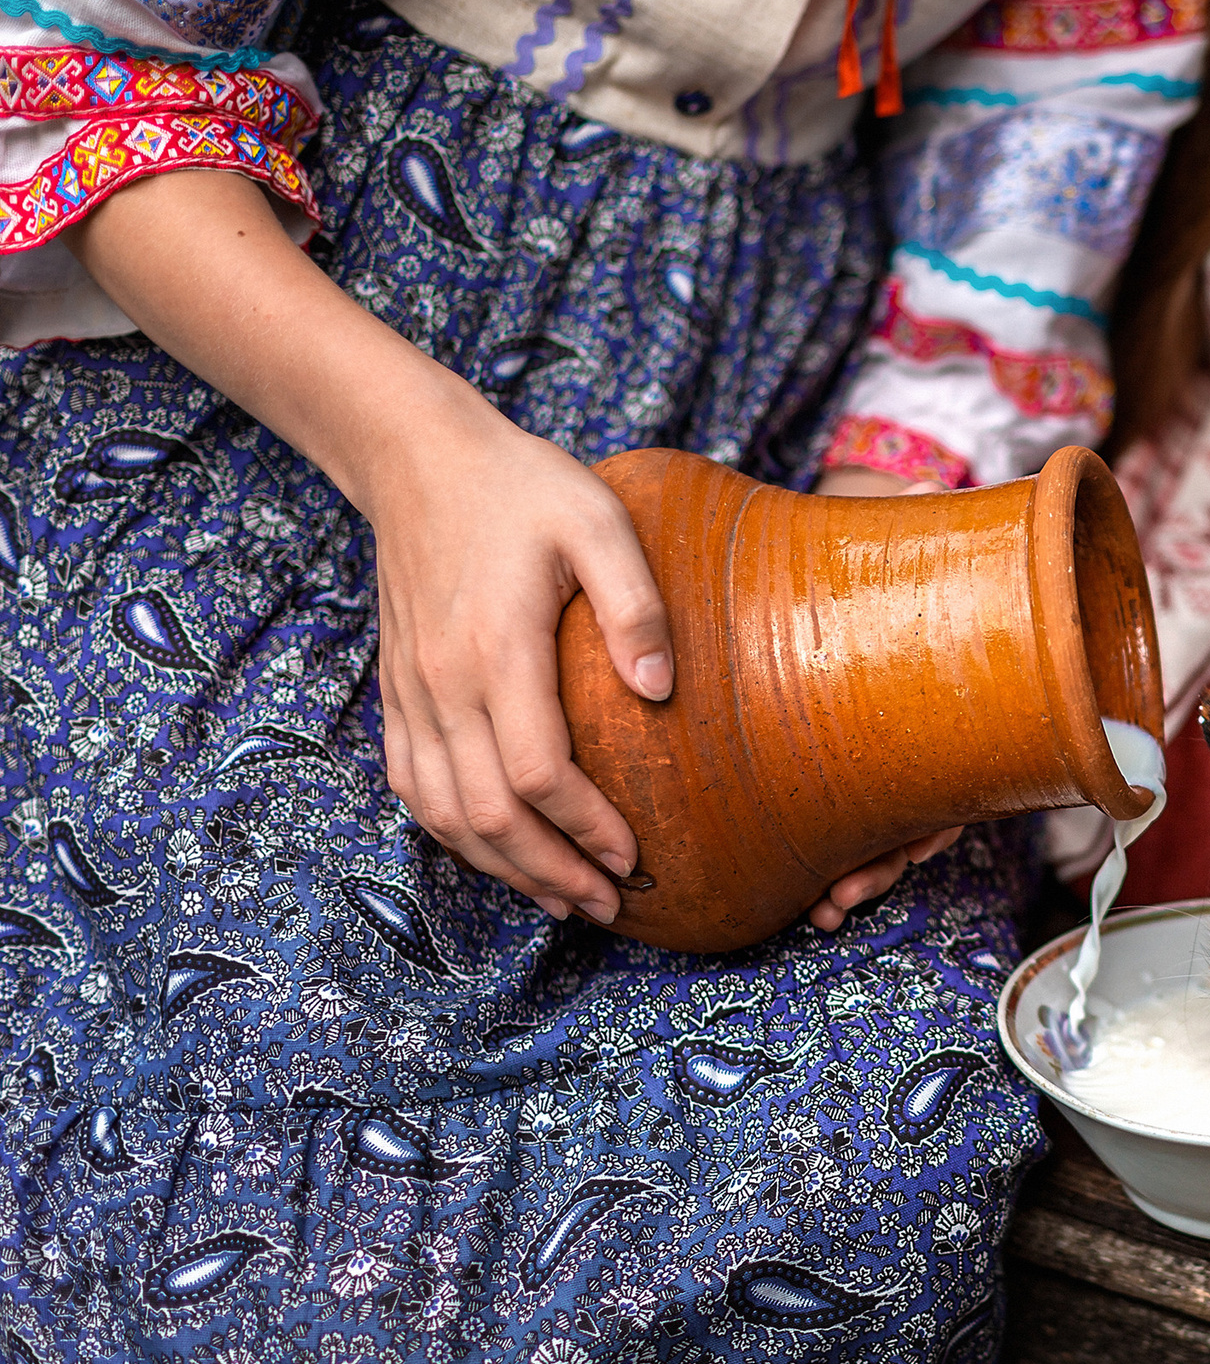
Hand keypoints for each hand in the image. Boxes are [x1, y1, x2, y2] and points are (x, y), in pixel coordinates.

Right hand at [365, 404, 670, 921]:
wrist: (417, 459)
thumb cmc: (523, 487)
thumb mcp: (599, 522)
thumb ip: (635, 605)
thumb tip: (659, 692)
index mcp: (498, 650)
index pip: (535, 773)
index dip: (585, 826)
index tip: (634, 854)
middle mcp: (443, 683)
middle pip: (488, 814)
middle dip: (551, 871)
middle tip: (609, 904)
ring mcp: (411, 691)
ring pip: (444, 813)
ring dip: (502, 867)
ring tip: (562, 898)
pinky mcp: (396, 690)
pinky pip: (412, 785)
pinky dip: (453, 833)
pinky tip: (498, 853)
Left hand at [805, 460, 963, 926]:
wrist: (862, 561)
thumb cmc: (893, 557)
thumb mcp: (901, 544)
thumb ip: (913, 524)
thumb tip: (917, 486)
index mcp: (953, 699)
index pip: (960, 776)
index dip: (930, 825)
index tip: (903, 853)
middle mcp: (929, 735)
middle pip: (921, 818)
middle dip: (885, 863)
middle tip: (845, 894)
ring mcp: (888, 751)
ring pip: (887, 830)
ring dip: (860, 873)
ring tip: (823, 905)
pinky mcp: (845, 756)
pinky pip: (850, 817)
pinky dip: (833, 856)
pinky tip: (808, 890)